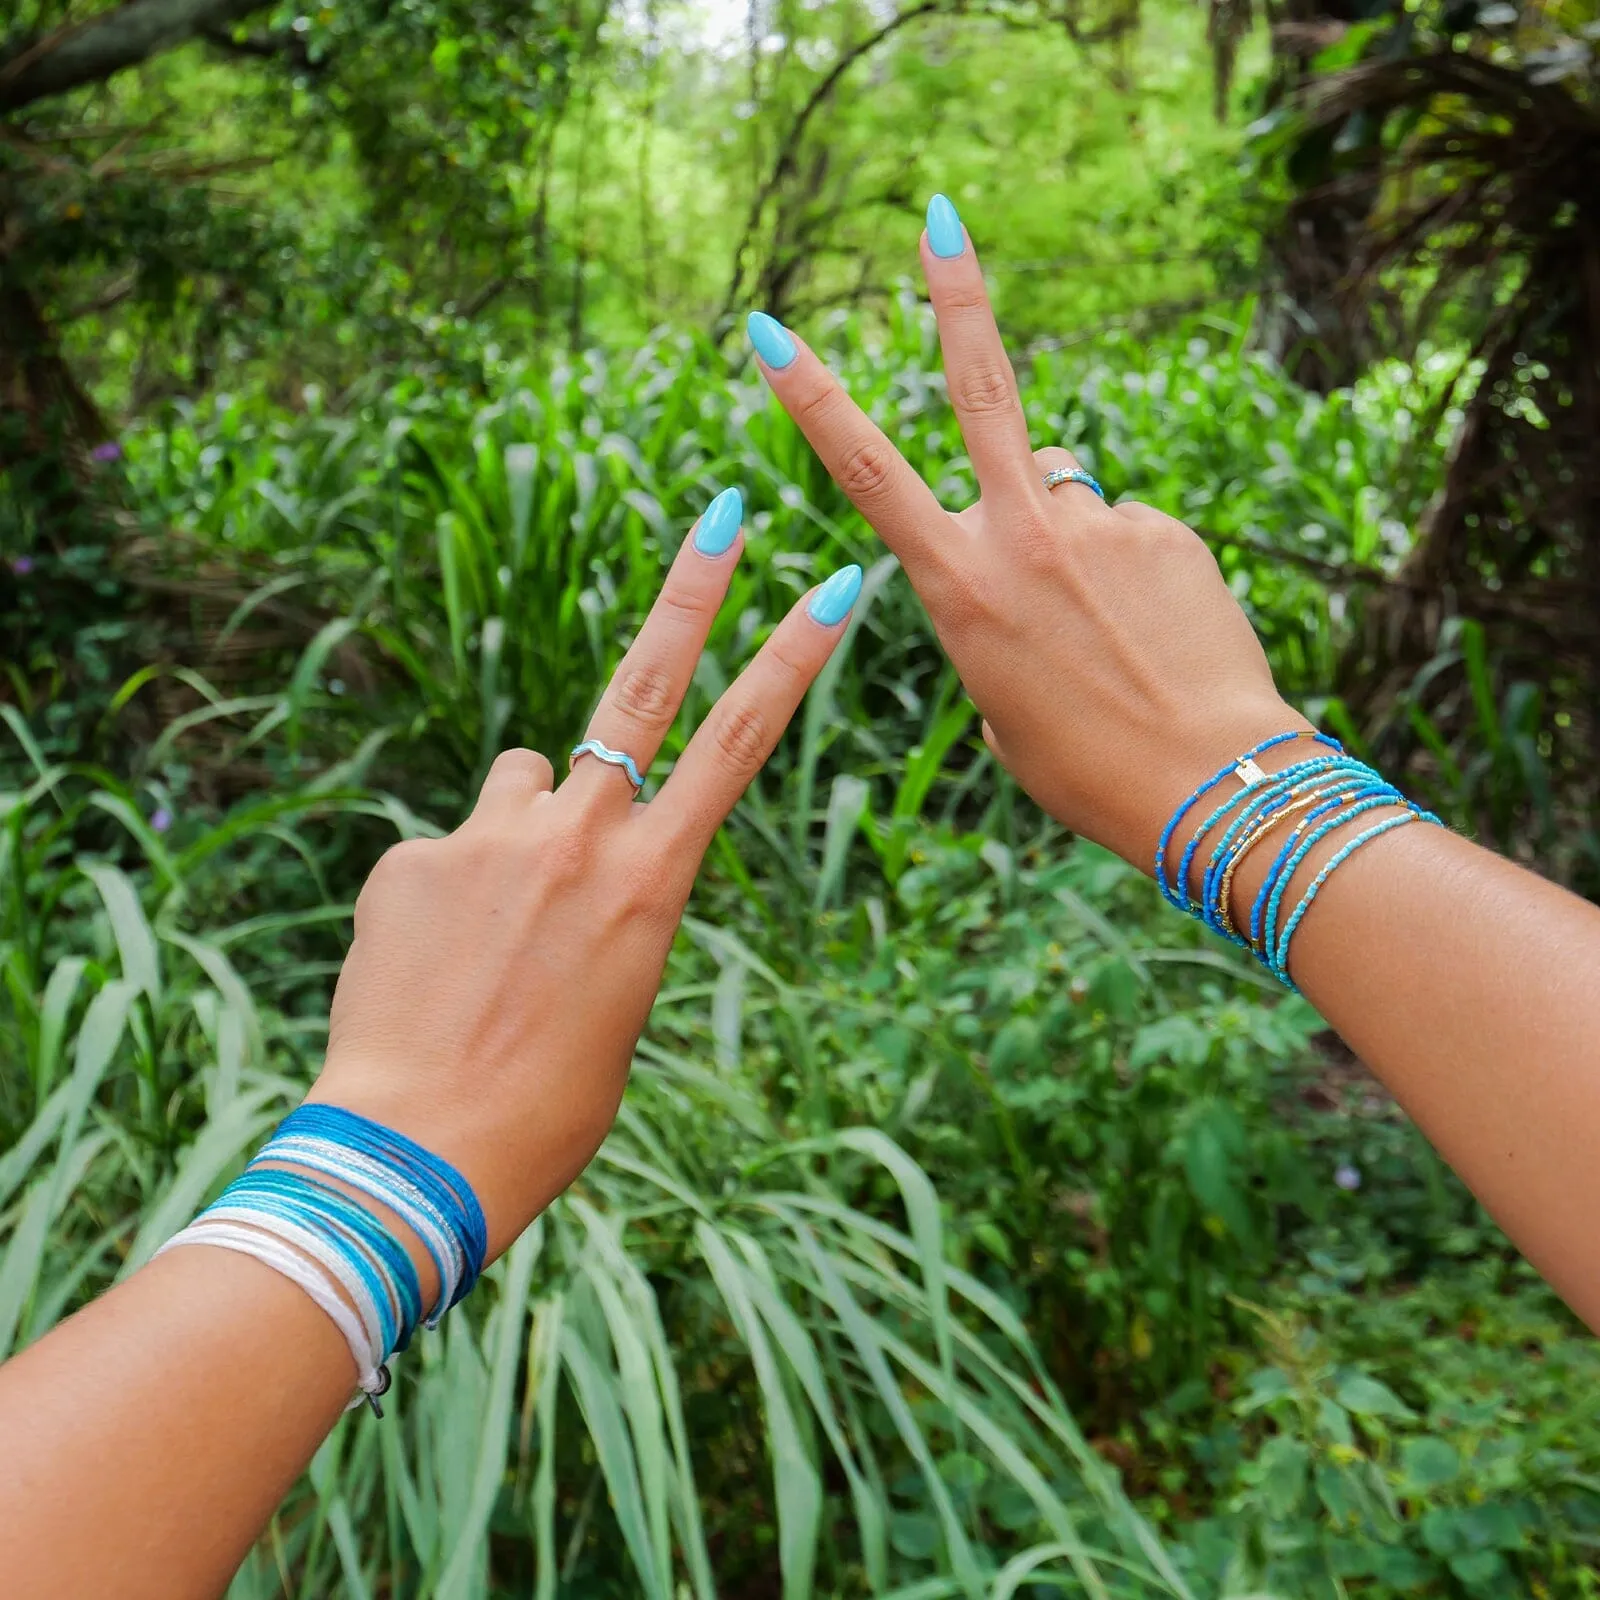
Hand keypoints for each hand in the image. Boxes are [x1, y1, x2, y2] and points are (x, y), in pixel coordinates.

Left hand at [309, 493, 861, 1255]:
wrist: (422, 1149)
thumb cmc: (547, 1103)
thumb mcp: (616, 998)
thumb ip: (607, 904)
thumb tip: (561, 857)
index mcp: (654, 882)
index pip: (739, 745)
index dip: (791, 659)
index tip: (832, 584)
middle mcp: (581, 836)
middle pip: (645, 684)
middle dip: (693, 589)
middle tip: (723, 508)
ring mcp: (492, 837)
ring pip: (525, 778)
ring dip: (524, 822)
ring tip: (494, 923)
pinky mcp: (413, 855)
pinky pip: (447, 847)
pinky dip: (447, 890)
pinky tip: (431, 964)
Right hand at [745, 198, 1307, 871]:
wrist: (1208, 784)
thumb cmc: (1086, 768)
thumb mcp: (1001, 706)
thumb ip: (995, 619)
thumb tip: (1036, 551)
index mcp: (960, 588)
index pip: (866, 474)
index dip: (812, 398)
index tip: (771, 331)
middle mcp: (1022, 535)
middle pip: (979, 387)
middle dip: (955, 295)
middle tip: (939, 214)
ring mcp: (1099, 522)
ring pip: (1063, 482)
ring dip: (1066, 524)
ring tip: (1108, 618)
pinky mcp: (1164, 528)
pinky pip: (1126, 528)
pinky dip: (1129, 568)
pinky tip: (1156, 631)